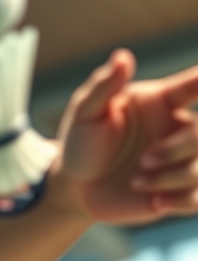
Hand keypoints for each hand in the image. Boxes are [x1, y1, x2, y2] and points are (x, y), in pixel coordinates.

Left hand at [57, 49, 197, 223]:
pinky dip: (183, 201)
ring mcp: (180, 161)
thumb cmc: (82, 142)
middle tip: (144, 160)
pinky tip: (156, 202)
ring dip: (171, 177)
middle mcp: (177, 128)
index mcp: (162, 101)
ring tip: (136, 181)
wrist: (75, 187)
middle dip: (177, 147)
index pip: (194, 85)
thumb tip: (122, 58)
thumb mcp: (85, 112)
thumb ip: (104, 86)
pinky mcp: (177, 192)